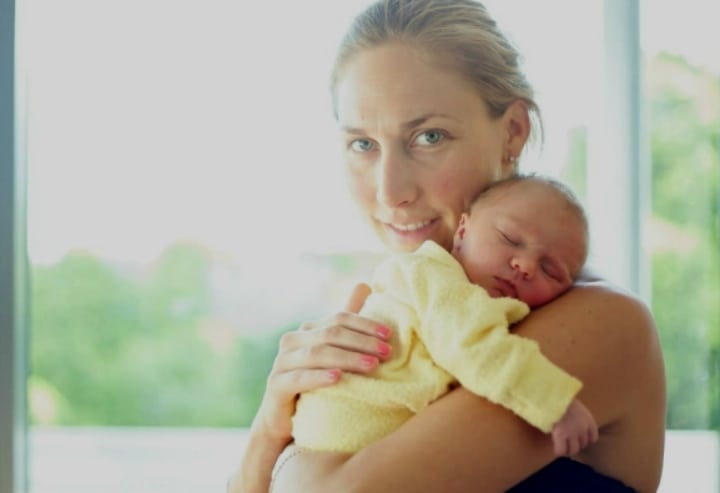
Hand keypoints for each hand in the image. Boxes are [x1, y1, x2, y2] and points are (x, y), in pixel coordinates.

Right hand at [252, 283, 392, 442]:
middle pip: (331, 334)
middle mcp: (293, 341)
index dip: (365, 324)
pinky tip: (338, 378)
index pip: (339, 318)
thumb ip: (346, 323)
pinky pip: (298, 378)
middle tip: (386, 352)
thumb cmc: (315, 384)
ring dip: (348, 358)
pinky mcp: (276, 385)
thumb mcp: (334, 352)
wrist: (284, 421)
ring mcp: (282, 362)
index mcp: (308, 330)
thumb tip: (364, 284)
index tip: (389, 335)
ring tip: (372, 365)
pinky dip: (319, 377)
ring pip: (317, 354)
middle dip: (361, 342)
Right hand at [550, 398, 598, 455]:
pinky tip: (556, 449)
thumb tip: (573, 422)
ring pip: (574, 450)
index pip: (593, 438)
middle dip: (576, 444)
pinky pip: (561, 450)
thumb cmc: (564, 398)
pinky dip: (559, 451)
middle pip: (583, 444)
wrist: (555, 396)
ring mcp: (572, 434)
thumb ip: (579, 416)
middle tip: (568, 442)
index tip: (579, 439)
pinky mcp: (561, 436)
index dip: (585, 440)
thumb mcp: (577, 406)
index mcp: (589, 421)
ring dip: (568, 450)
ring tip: (562, 447)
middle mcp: (583, 429)